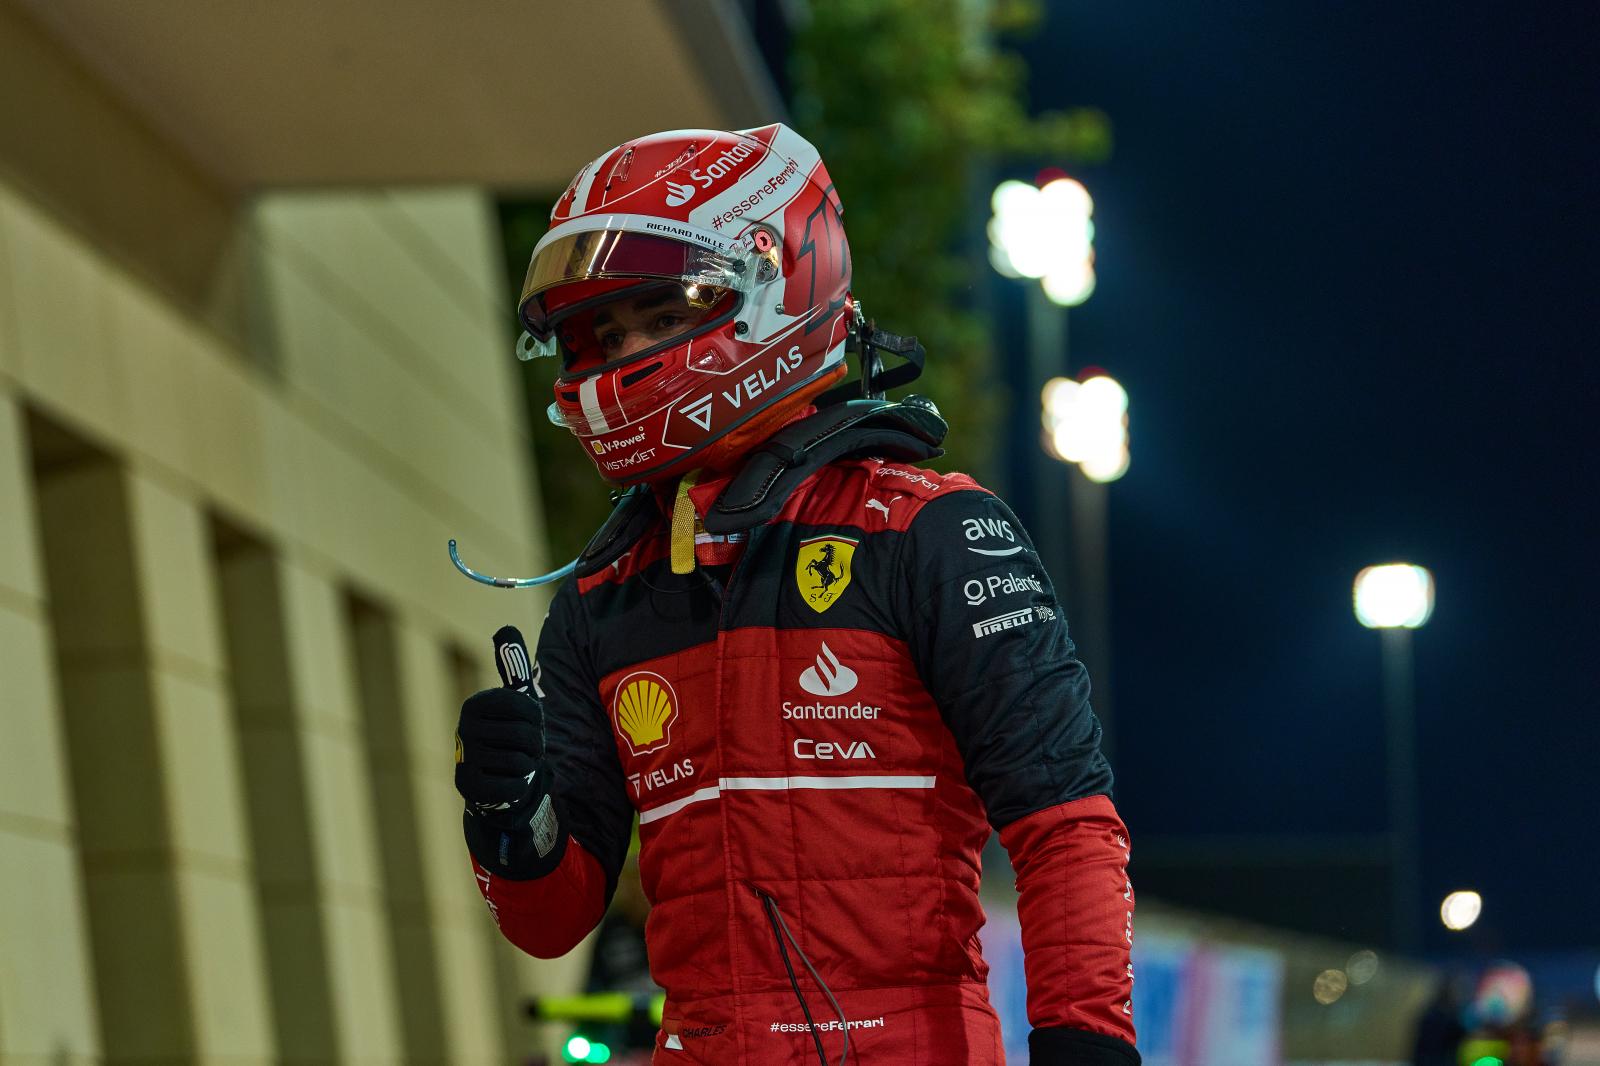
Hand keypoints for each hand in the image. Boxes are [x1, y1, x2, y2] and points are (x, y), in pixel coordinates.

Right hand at [455, 625, 545, 829]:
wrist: (490, 781)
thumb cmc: (507, 736)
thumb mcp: (512, 701)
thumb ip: (512, 668)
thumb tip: (505, 627)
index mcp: (476, 704)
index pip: (528, 708)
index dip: (537, 720)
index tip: (529, 724)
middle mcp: (464, 728)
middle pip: (525, 736)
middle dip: (534, 746)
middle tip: (525, 749)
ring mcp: (464, 758)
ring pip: (520, 762)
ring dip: (526, 766)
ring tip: (515, 764)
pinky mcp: (468, 787)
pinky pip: (513, 785)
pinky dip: (518, 786)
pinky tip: (506, 781)